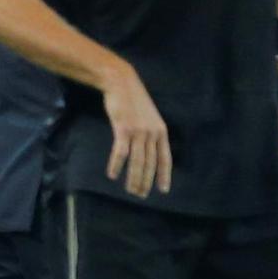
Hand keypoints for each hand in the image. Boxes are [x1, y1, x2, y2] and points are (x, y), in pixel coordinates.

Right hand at [101, 67, 171, 197]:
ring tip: (129, 190)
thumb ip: (150, 132)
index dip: (164, 175)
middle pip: (150, 163)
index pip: (165, 158)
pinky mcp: (123, 129)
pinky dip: (116, 165)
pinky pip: (121, 152)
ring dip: (133, 178)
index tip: (163, 190)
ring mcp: (138, 132)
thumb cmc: (133, 99)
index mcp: (161, 131)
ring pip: (137, 161)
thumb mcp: (148, 116)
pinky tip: (112, 174)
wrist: (121, 83)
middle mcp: (152, 133)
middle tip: (140, 195)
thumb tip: (148, 150)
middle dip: (145, 181)